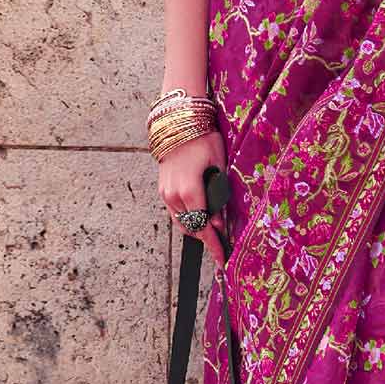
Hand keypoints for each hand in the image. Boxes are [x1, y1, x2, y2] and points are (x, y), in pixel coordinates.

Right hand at [157, 127, 228, 252]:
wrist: (178, 123)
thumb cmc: (203, 140)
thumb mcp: (219, 166)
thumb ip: (218, 197)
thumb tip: (219, 223)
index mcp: (189, 192)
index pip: (204, 227)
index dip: (214, 245)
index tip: (222, 260)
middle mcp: (174, 196)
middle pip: (192, 229)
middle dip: (207, 240)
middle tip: (221, 248)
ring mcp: (165, 194)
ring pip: (182, 224)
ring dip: (197, 230)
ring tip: (213, 235)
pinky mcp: (163, 190)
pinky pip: (176, 213)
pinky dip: (188, 220)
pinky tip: (199, 220)